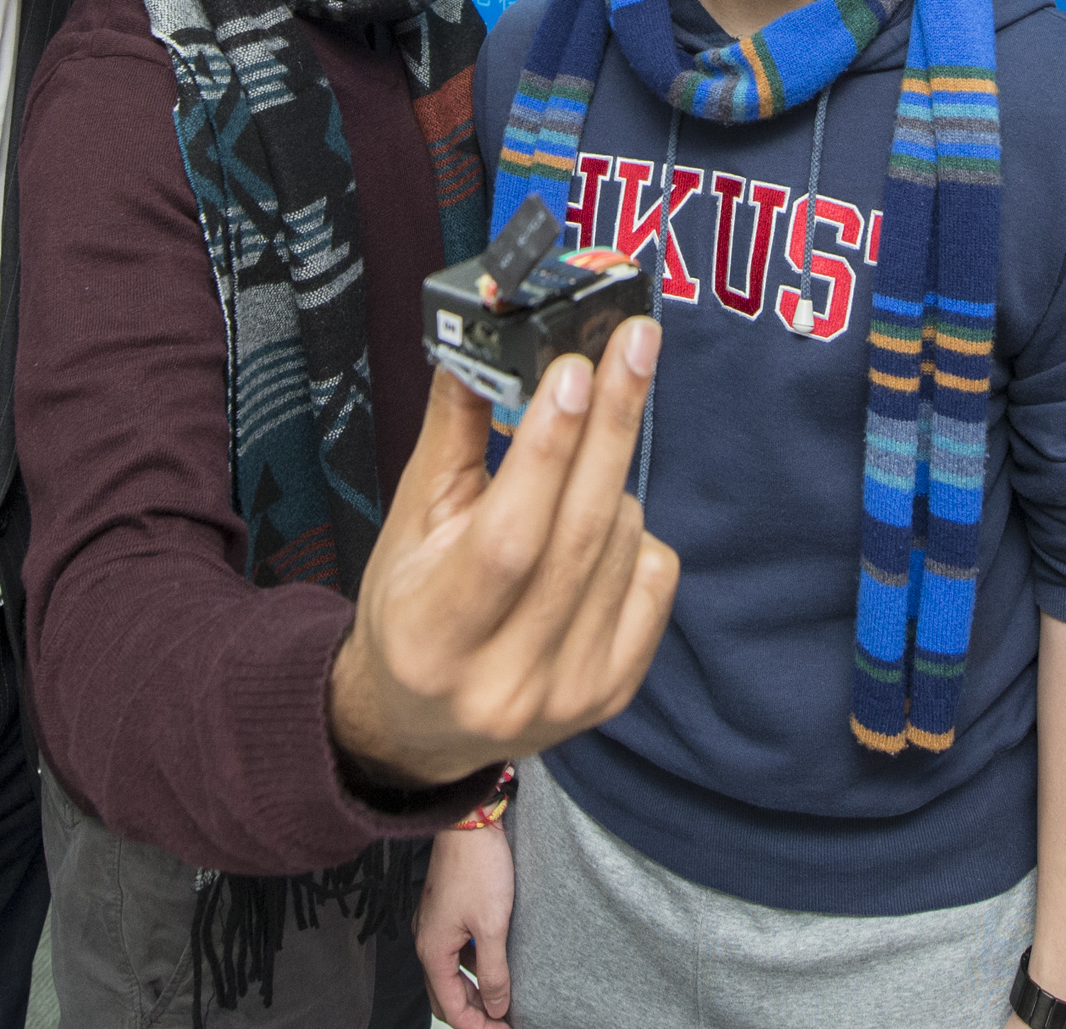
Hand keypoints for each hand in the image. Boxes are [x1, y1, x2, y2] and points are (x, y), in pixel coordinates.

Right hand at [329, 325, 678, 787]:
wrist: (421, 723)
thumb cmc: (410, 610)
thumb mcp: (410, 523)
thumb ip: (452, 435)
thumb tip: (489, 342)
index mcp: (433, 635)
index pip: (507, 539)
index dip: (546, 452)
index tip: (574, 371)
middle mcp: (504, 678)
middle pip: (578, 536)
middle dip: (611, 426)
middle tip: (635, 344)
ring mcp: (568, 693)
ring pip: (621, 545)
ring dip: (608, 482)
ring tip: (574, 470)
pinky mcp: (613, 694)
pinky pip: (656, 578)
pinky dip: (635, 535)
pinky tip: (598, 529)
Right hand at [418, 822, 515, 1025]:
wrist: (469, 822)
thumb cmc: (478, 868)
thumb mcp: (492, 925)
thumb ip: (494, 971)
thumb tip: (496, 1007)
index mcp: (433, 951)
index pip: (451, 1007)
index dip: (478, 1026)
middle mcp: (426, 941)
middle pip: (444, 995)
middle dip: (472, 1013)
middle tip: (503, 1021)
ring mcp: (433, 926)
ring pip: (449, 974)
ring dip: (472, 991)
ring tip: (502, 998)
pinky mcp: (443, 911)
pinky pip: (453, 953)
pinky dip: (471, 967)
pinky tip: (493, 964)